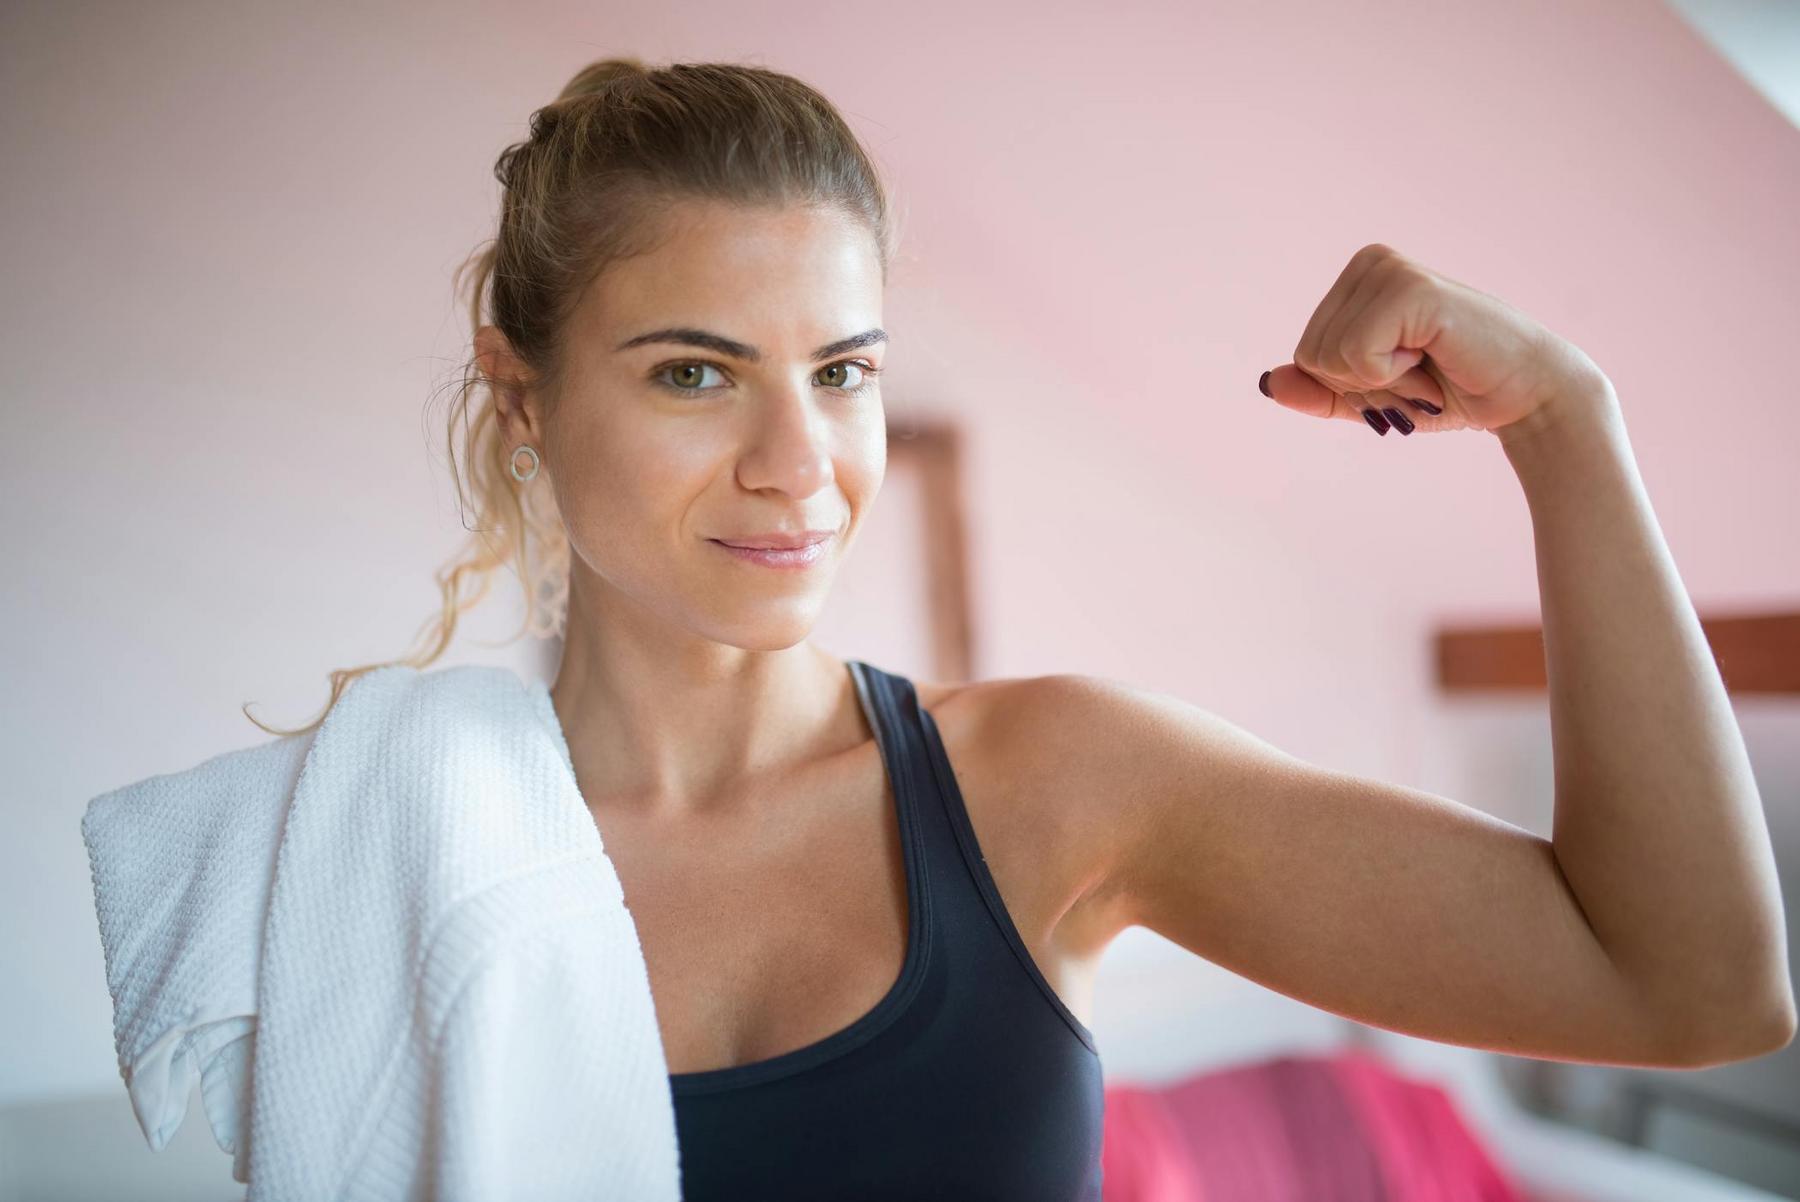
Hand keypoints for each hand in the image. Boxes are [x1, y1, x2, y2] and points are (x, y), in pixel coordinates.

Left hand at [1259, 243, 1611, 438]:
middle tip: (1420, 372)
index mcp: (1357, 280)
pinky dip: (1393, 377)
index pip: (1304, 355)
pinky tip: (1434, 355)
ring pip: (1328, 358)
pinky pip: (1356, 358)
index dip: (1351, 385)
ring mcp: (1391, 270)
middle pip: (1310, 356)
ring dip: (1383, 383)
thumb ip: (1319, 391)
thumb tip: (1268, 382)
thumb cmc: (1450, 392)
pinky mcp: (1410, 290)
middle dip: (1363, 386)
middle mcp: (1371, 263)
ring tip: (1429, 364)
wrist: (1523, 397)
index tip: (1404, 373)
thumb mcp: (1369, 398)